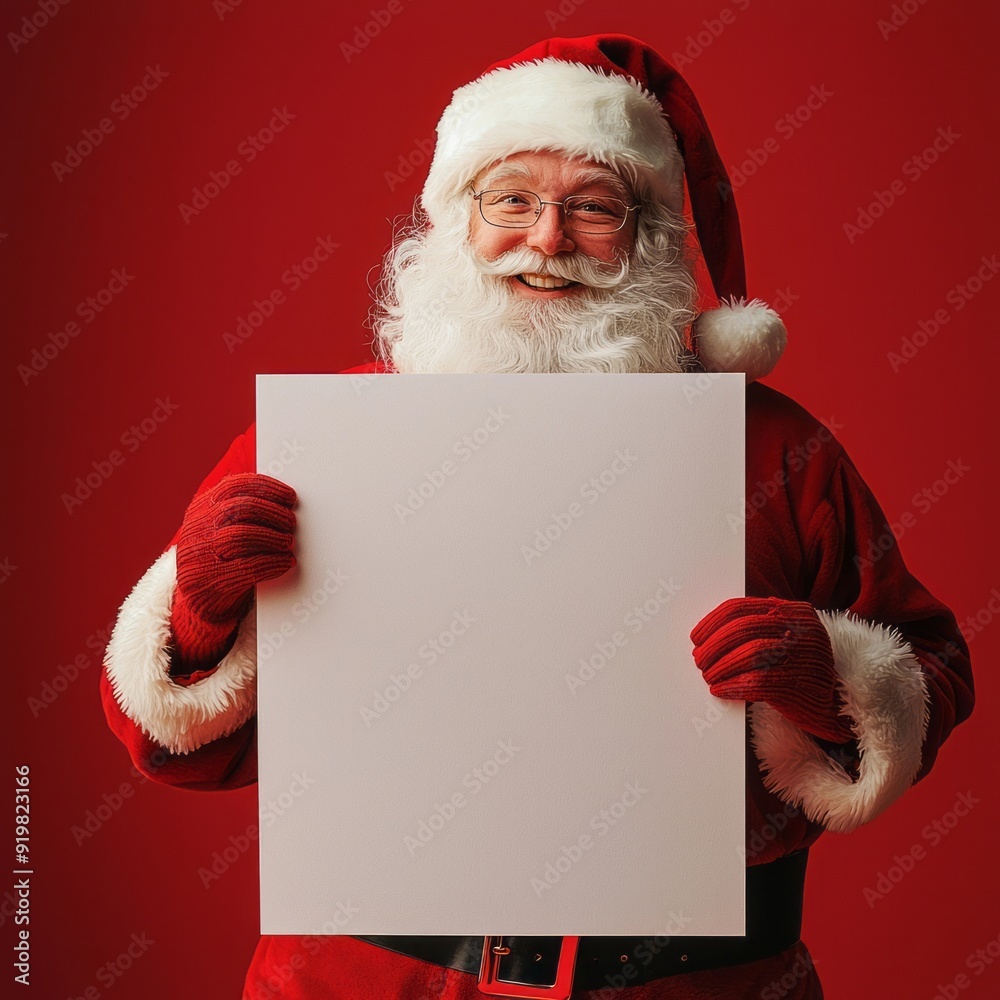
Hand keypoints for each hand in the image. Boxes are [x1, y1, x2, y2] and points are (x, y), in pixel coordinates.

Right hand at [169, 473, 296, 671]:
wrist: (200, 600)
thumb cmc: (221, 558)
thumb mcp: (221, 528)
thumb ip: (241, 512)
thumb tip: (284, 501)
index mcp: (201, 509)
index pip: (234, 487)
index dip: (266, 488)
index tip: (290, 496)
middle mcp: (197, 528)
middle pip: (240, 509)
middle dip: (273, 513)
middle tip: (292, 522)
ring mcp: (200, 555)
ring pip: (240, 536)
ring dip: (272, 537)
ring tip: (289, 542)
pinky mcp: (210, 581)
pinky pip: (247, 568)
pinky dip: (272, 563)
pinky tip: (286, 561)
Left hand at [690, 597, 853, 742]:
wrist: (839, 704)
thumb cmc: (803, 669)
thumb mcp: (789, 637)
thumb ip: (761, 627)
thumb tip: (712, 632)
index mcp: (794, 610)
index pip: (741, 608)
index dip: (713, 623)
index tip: (697, 636)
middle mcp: (801, 628)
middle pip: (742, 629)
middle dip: (713, 646)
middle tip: (699, 659)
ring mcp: (803, 655)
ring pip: (749, 654)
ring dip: (721, 666)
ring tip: (708, 675)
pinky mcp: (800, 684)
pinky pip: (757, 682)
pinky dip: (733, 686)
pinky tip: (720, 690)